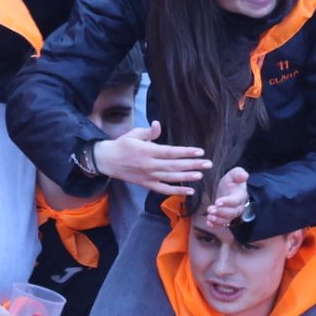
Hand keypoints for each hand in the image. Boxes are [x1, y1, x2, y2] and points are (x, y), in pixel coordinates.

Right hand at [92, 121, 210, 195]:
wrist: (107, 161)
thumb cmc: (123, 145)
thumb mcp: (134, 134)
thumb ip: (149, 132)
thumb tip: (158, 124)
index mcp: (147, 151)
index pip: (171, 152)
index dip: (186, 152)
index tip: (199, 151)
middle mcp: (149, 165)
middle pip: (174, 166)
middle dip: (192, 165)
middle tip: (208, 164)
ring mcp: (149, 176)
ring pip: (171, 178)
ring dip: (187, 177)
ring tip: (200, 175)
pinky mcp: (147, 184)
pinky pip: (164, 189)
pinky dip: (177, 191)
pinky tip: (189, 190)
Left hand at [205, 166, 250, 227]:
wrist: (230, 190)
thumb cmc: (232, 182)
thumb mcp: (234, 174)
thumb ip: (238, 173)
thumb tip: (245, 175)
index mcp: (240, 196)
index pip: (235, 200)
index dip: (227, 202)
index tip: (217, 201)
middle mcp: (238, 207)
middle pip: (231, 213)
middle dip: (221, 212)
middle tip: (210, 210)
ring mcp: (232, 214)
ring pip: (227, 220)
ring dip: (218, 220)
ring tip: (209, 216)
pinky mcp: (226, 218)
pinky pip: (222, 224)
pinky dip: (215, 225)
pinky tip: (208, 223)